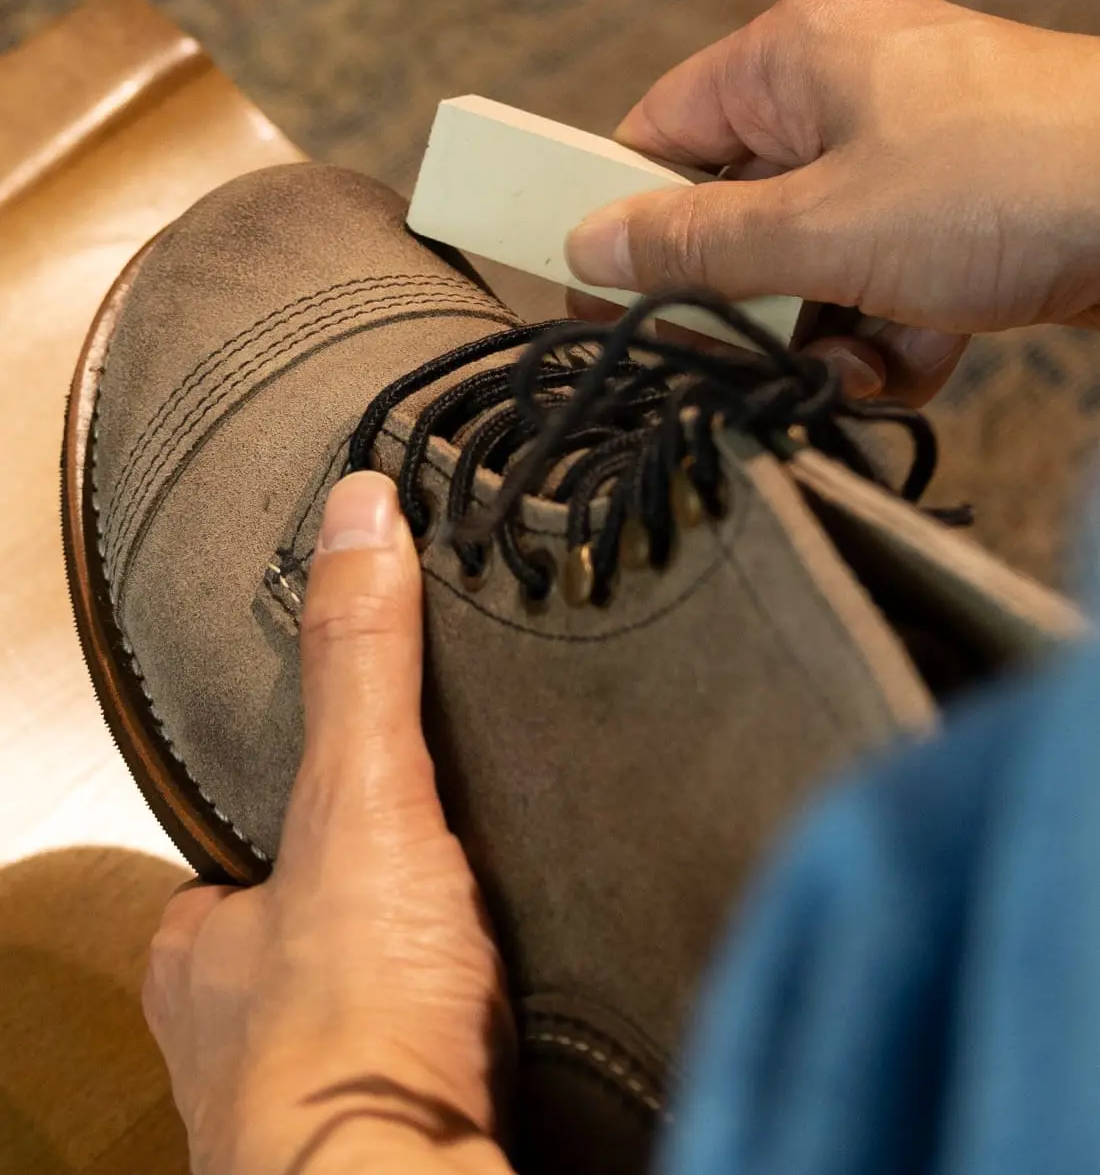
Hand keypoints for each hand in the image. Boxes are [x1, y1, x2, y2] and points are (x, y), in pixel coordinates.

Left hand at [143, 472, 513, 1174]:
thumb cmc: (352, 1005)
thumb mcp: (359, 795)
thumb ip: (360, 661)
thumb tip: (356, 506)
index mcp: (201, 952)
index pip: (226, 868)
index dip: (283, 829)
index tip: (342, 799)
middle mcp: (229, 1038)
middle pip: (293, 940)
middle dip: (355, 909)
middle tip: (432, 869)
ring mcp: (302, 1101)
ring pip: (354, 1011)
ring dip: (409, 979)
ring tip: (484, 933)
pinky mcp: (390, 1140)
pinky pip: (417, 1067)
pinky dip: (452, 1040)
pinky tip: (505, 1017)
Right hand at [566, 0, 1099, 402]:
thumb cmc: (1006, 182)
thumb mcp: (822, 226)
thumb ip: (696, 245)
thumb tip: (590, 244)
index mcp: (795, 57)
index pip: (660, 131)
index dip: (623, 214)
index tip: (601, 293)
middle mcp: (846, 94)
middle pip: (737, 212)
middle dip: (750, 299)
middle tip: (741, 353)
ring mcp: (909, 154)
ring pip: (812, 263)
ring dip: (827, 331)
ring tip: (864, 358)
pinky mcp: (958, 213)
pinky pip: (881, 282)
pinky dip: (894, 332)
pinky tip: (926, 353)